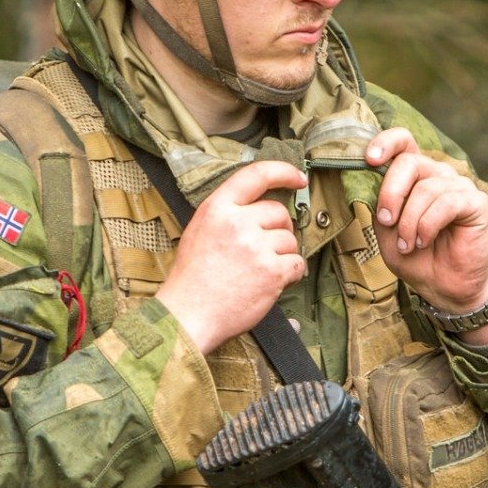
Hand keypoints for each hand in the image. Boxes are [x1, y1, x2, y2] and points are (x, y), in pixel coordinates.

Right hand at [154, 161, 309, 353]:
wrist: (188, 314)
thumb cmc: (193, 277)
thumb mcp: (200, 230)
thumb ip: (228, 213)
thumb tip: (260, 205)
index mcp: (217, 208)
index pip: (257, 175)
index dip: (284, 172)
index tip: (298, 178)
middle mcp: (237, 223)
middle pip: (279, 212)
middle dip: (279, 229)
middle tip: (264, 249)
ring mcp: (256, 247)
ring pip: (290, 240)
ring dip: (283, 254)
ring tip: (260, 271)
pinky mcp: (272, 272)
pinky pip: (297, 263)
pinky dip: (291, 273)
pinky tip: (273, 282)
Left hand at [367, 129, 487, 313]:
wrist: (443, 287)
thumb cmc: (415, 257)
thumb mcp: (386, 230)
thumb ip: (380, 203)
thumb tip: (369, 177)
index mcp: (416, 175)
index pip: (404, 141)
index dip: (386, 143)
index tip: (370, 159)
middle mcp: (438, 174)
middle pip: (409, 162)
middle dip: (391, 194)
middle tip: (386, 222)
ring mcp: (459, 186)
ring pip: (426, 189)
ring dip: (409, 221)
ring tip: (408, 244)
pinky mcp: (476, 202)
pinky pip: (447, 203)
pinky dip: (428, 225)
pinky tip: (423, 241)